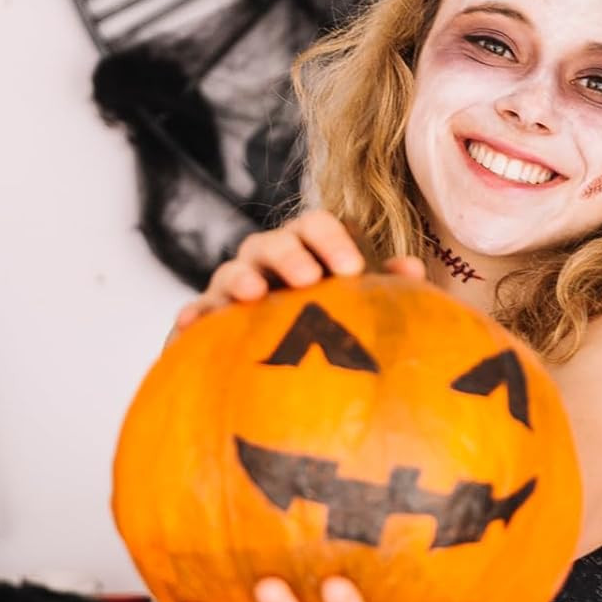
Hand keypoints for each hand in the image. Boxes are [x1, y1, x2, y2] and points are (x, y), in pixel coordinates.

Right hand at [167, 209, 425, 343]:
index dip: (331, 239)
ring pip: (231, 272)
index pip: (315, 226)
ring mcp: (232, 291)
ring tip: (254, 293)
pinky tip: (193, 325)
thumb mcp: (358, 307)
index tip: (353, 267)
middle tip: (311, 279)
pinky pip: (195, 314)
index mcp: (305, 251)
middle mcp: (266, 264)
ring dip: (241, 279)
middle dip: (290, 255)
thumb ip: (383, 287)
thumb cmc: (329, 330)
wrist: (284, 376)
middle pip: (272, 243)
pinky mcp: (206, 326)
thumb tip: (410, 269)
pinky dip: (191, 316)